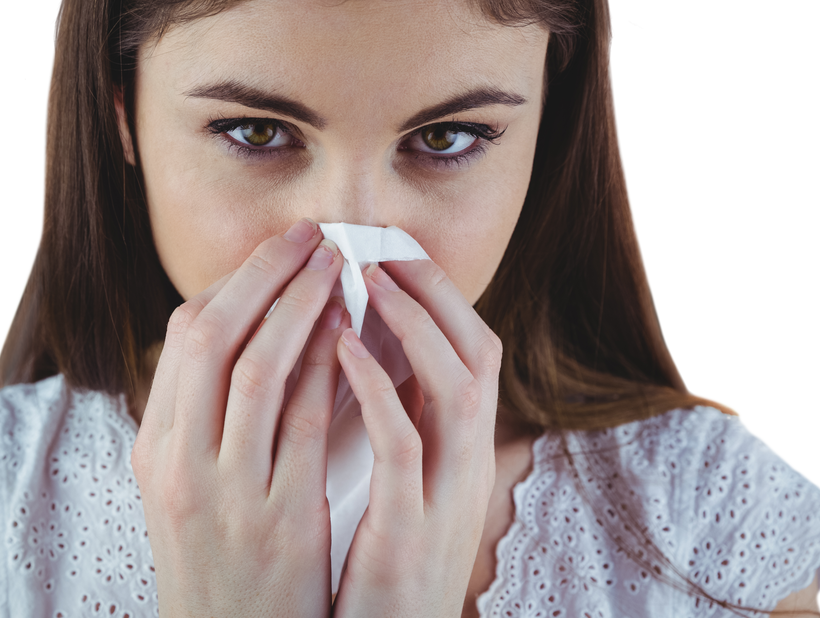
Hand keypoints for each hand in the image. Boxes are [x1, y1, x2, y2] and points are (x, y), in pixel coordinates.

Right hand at [131, 218, 352, 617]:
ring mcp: (228, 492)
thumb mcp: (187, 488)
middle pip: (212, 337)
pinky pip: (307, 423)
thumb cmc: (220, 558)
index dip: (233, 284)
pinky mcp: (281, 520)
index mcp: (155, 449)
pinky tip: (353, 333)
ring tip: (336, 268)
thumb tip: (249, 334)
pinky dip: (329, 367)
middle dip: (264, 275)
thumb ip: (204, 418)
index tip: (275, 255)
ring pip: (258, 369)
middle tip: (309, 236)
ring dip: (301, 307)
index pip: (182, 339)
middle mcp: (179, 463)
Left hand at [330, 259, 501, 617]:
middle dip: (433, 290)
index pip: (472, 352)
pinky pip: (406, 445)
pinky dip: (379, 388)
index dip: (440, 295)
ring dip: (414, 323)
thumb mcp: (399, 493)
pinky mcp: (410, 533)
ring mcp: (445, 502)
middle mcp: (467, 470)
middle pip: (478, 353)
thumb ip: (396, 428)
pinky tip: (340, 347)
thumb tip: (359, 355)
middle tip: (381, 247)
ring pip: (458, 386)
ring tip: (365, 278)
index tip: (394, 252)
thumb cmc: (378, 572)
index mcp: (461, 456)